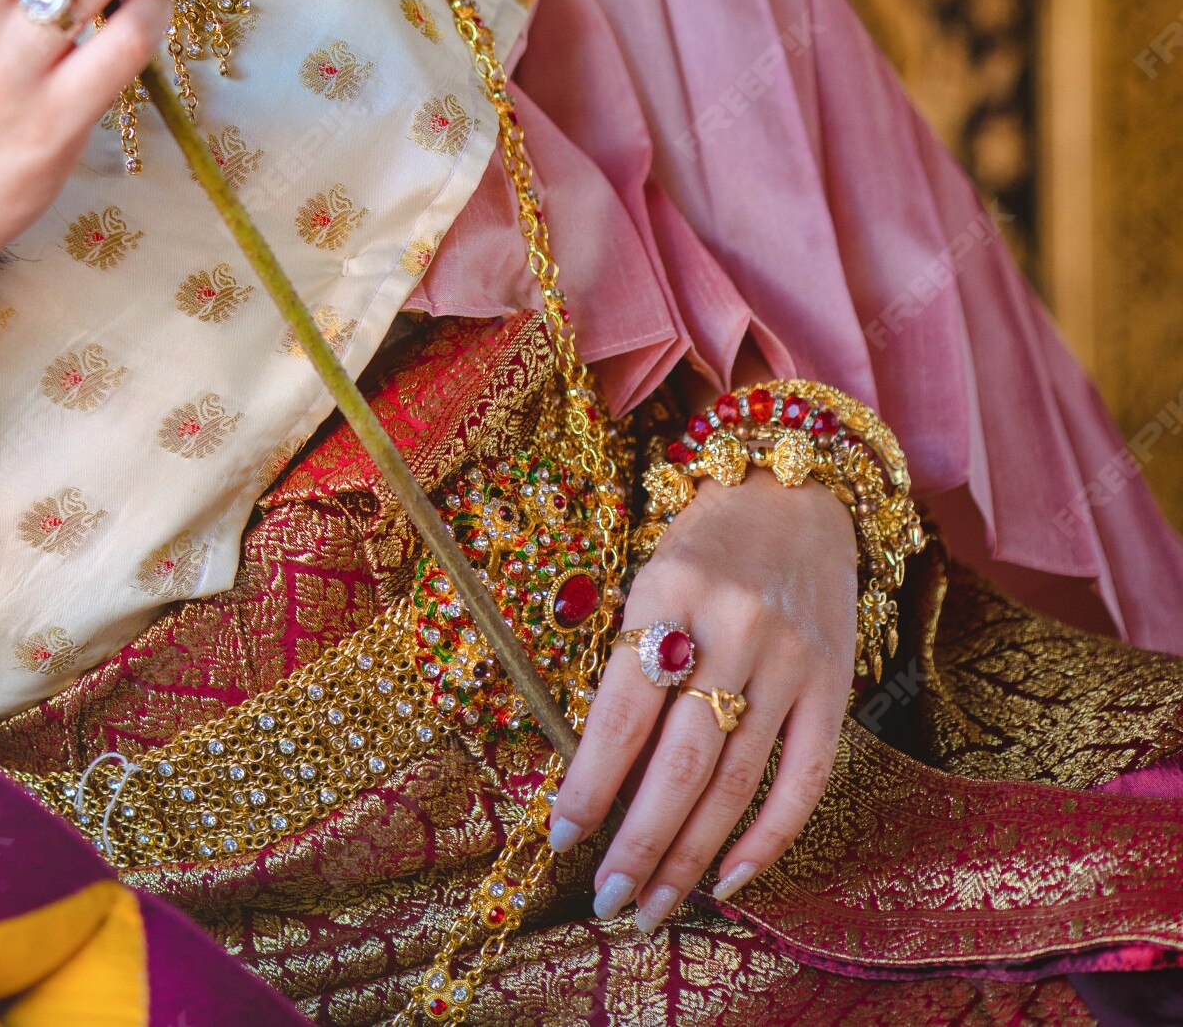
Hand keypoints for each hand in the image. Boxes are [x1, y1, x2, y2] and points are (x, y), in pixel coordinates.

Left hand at [548, 468, 856, 928]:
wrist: (795, 491)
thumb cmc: (704, 542)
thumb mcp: (651, 579)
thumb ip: (631, 666)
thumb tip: (601, 777)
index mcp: (667, 590)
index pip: (623, 709)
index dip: (592, 781)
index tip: (562, 837)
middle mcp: (732, 626)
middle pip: (681, 761)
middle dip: (640, 843)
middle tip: (609, 900)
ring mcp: (790, 658)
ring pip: (735, 781)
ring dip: (691, 855)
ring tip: (654, 905)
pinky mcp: (834, 683)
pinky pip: (803, 779)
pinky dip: (767, 837)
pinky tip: (730, 878)